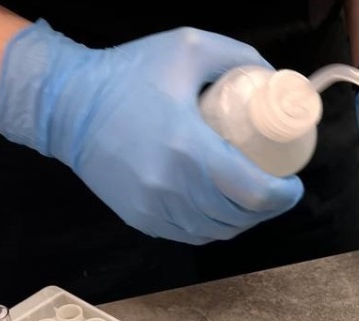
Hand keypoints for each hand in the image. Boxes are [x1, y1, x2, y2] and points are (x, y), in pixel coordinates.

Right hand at [0, 20, 303, 244]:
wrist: (64, 103)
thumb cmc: (128, 73)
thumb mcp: (188, 47)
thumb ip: (238, 57)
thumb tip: (274, 78)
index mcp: (188, 147)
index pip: (253, 191)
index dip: (283, 195)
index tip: (294, 183)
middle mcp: (172, 186)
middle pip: (239, 216)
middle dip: (269, 208)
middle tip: (278, 189)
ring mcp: (154, 207)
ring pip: (217, 231)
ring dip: (243, 221)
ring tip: (255, 200)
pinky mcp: (140, 217)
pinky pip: (190, 234)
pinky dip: (214, 227)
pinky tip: (223, 210)